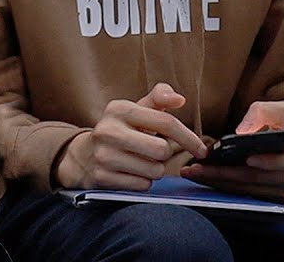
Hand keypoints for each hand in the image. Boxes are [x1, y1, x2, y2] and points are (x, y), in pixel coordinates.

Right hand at [53, 83, 208, 190]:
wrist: (83, 155)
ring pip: (154, 170)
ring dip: (155, 169)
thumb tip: (179, 99)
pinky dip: (143, 181)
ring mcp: (103, 155)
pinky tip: (131, 172)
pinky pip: (142, 185)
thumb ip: (158, 99)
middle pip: (162, 150)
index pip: (166, 122)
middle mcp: (108, 130)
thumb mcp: (135, 110)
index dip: (189, 137)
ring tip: (140, 161)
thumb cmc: (119, 130)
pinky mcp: (103, 177)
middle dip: (164, 154)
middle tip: (153, 151)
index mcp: (119, 108)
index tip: (201, 149)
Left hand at [181, 101, 283, 201]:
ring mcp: (283, 192)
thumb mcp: (283, 112)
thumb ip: (262, 113)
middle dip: (224, 174)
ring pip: (248, 190)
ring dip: (218, 182)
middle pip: (256, 179)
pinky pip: (246, 195)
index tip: (248, 159)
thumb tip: (241, 131)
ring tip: (193, 173)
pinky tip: (204, 178)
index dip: (268, 162)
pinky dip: (224, 187)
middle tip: (197, 168)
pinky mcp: (272, 200)